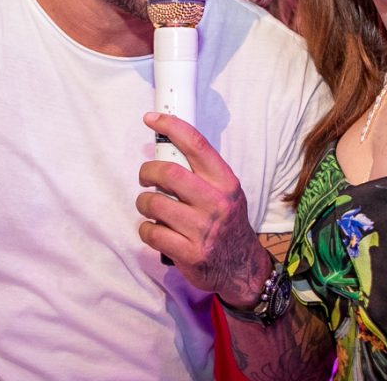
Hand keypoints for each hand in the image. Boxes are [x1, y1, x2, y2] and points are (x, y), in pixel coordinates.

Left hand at [136, 112, 271, 307]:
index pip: (197, 145)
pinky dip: (146, 228)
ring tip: (151, 206)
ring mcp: (203, 229)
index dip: (171, 127)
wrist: (242, 267)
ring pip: (154, 203)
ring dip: (144, 202)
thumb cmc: (228, 222)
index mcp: (226, 182)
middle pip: (168, 173)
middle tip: (146, 176)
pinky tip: (155, 229)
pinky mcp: (189, 253)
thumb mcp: (227, 192)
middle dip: (147, 171)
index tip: (152, 119)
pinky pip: (152, 232)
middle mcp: (216, 202)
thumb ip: (203, 173)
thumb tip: (167, 147)